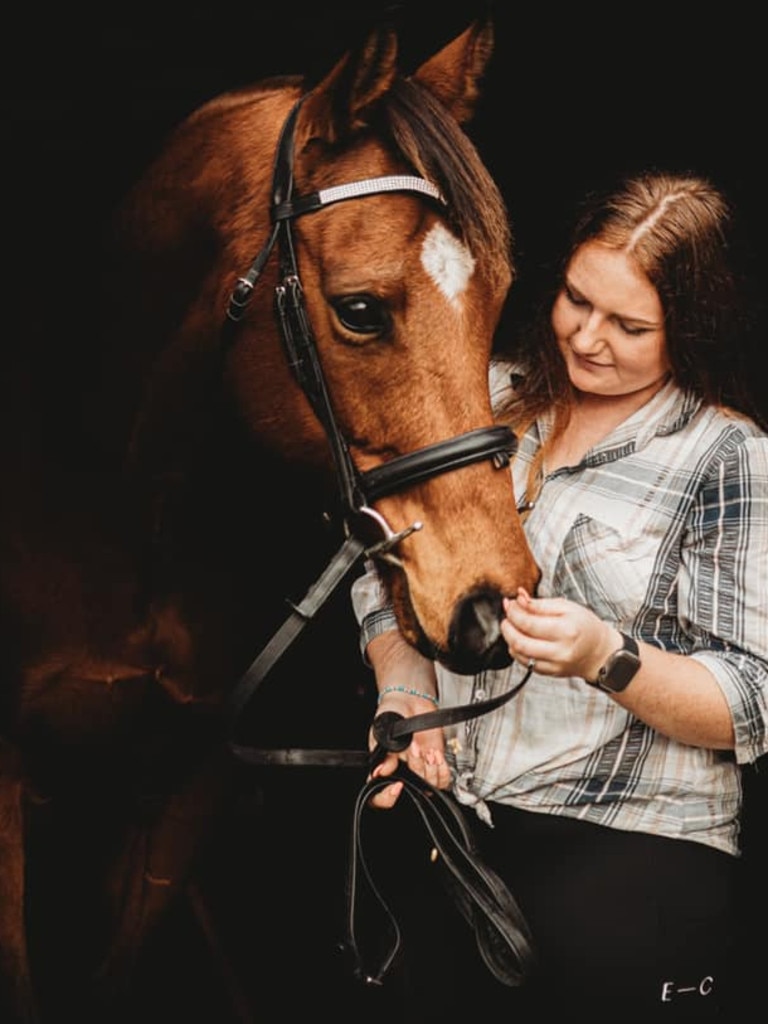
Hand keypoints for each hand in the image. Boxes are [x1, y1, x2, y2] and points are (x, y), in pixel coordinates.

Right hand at [367, 694, 450, 808]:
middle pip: (410, 789)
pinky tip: (436, 753)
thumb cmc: (392, 713)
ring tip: (426, 748)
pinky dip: (443, 768)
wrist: (410, 700)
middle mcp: (402, 772)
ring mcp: (420, 768)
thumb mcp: (381, 728)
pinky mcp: (435, 762)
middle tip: (414, 749)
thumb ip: (381, 749)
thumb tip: (380, 770)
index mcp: (383, 768)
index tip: (397, 786)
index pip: (379, 797)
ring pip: (428, 784)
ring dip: (430, 767)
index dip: (387, 797)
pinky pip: (443, 778)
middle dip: (416, 769)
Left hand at [501, 587, 620, 681]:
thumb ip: (541, 604)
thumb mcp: (567, 607)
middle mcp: (560, 650)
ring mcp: (554, 664)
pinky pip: (525, 663)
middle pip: (520, 641)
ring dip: (509, 638)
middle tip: (507, 616)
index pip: (529, 623)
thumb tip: (520, 599)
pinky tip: (519, 640)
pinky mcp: (550, 672)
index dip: (514, 612)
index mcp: (566, 630)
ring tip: (512, 627)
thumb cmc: (585, 627)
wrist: (599, 652)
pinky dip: (517, 650)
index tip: (510, 603)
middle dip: (507, 627)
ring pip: (520, 654)